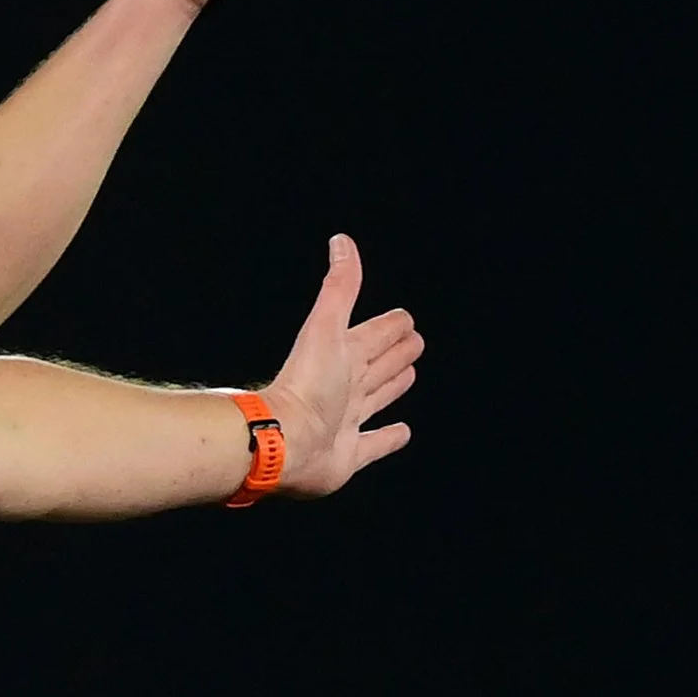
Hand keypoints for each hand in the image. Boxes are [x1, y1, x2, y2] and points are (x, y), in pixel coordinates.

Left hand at [265, 237, 420, 495]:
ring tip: (407, 375)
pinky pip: (375, 445)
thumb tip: (341, 242)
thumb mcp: (326, 327)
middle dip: (395, 351)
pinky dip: (390, 439)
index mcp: (343, 356)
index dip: (391, 326)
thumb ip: (339, 288)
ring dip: (392, 386)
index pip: (375, 334)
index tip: (404, 318)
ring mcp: (347, 421)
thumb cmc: (306, 385)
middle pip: (378, 364)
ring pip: (377, 398)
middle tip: (412, 342)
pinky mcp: (350, 454)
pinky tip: (403, 432)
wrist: (285, 440)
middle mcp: (345, 388)